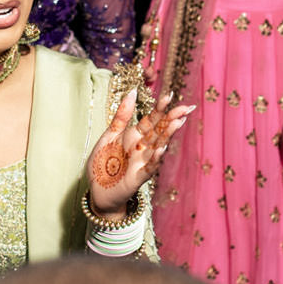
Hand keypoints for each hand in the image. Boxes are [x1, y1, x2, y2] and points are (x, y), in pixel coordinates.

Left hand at [85, 90, 193, 215]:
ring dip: (167, 134)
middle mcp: (142, 147)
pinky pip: (149, 167)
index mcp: (135, 136)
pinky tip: (161, 148)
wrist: (97, 191)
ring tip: (177, 122)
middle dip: (172, 119)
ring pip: (158, 146)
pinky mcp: (138, 177)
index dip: (160, 108)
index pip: (152, 119)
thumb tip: (133, 92)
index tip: (169, 96)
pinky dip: (155, 158)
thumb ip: (122, 116)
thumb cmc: (103, 163)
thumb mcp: (110, 135)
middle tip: (185, 107)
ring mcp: (142, 162)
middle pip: (159, 131)